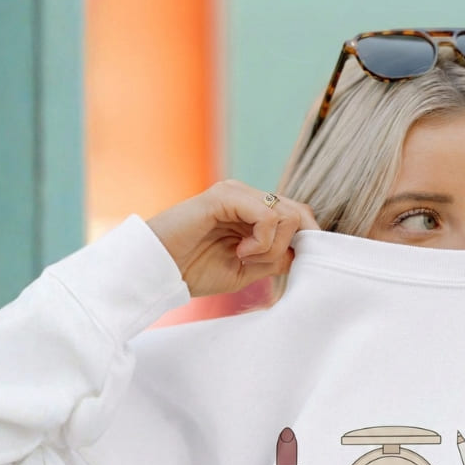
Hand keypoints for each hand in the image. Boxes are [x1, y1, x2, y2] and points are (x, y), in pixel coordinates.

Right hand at [146, 180, 317, 296]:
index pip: (297, 214)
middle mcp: (248, 196)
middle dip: (289, 247)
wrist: (158, 271)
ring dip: (272, 247)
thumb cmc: (196, 271)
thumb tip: (304, 252)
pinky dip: (262, 242)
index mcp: (253, 211)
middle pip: (298, 213)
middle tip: (259, 263)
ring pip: (286, 215)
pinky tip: (240, 252)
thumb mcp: (248, 269)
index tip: (291, 265)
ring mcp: (237, 193)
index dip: (306, 240)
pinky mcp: (225, 196)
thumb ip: (276, 258)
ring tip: (245, 257)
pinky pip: (267, 216)